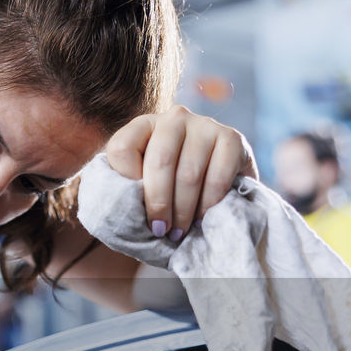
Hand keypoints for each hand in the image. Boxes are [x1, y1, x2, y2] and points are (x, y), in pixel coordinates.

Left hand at [105, 105, 256, 240]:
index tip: (133, 209)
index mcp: (143, 125)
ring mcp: (205, 124)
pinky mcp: (233, 138)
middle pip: (159, 162)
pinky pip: (217, 177)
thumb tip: (118, 210)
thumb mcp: (143, 181)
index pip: (122, 148)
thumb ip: (127, 187)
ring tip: (179, 232)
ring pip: (189, 174)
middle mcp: (174, 118)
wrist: (220, 181)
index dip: (125, 183)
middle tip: (160, 230)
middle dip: (159, 204)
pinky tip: (202, 219)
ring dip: (183, 211)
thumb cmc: (170, 186)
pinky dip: (208, 204)